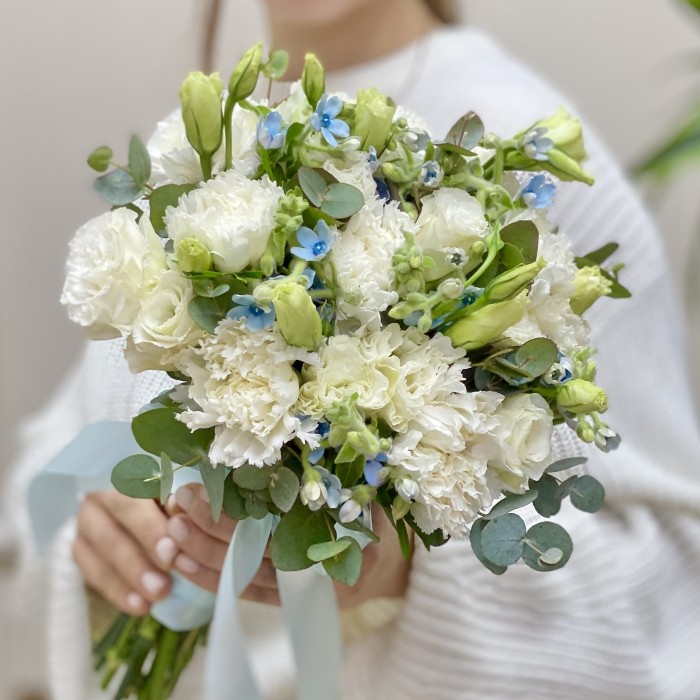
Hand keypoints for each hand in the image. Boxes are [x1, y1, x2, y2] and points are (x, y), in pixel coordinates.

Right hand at [72, 491, 176, 615]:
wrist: (141, 519)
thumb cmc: (174, 506)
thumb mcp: (181, 502)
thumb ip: (183, 508)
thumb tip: (184, 514)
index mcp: (132, 474)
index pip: (138, 495)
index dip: (153, 525)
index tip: (172, 551)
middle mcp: (105, 493)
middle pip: (118, 521)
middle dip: (143, 553)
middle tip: (165, 582)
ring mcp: (88, 521)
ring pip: (104, 547)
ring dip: (131, 574)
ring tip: (157, 595)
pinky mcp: (80, 548)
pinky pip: (94, 571)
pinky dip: (118, 590)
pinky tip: (139, 605)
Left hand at [165, 483, 412, 607]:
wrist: (385, 564)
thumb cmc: (374, 512)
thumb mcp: (364, 483)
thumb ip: (328, 468)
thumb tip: (275, 435)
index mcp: (346, 530)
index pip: (281, 521)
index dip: (238, 508)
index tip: (202, 483)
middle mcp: (324, 564)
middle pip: (259, 548)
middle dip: (213, 526)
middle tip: (179, 501)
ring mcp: (304, 587)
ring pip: (247, 573)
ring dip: (204, 554)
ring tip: (170, 530)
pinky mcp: (288, 600)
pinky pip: (246, 593)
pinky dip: (213, 578)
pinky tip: (182, 562)